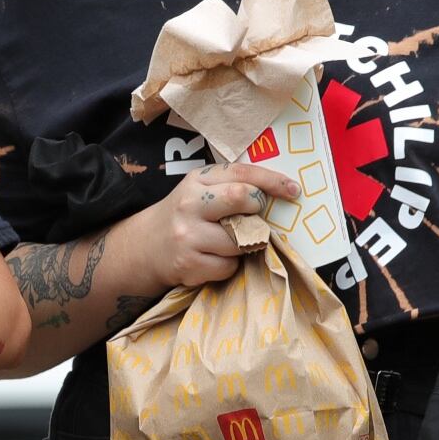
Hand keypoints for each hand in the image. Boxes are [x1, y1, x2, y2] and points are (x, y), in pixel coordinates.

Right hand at [127, 162, 301, 288]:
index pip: (241, 173)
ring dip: (244, 244)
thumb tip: (278, 194)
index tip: (294, 190)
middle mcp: (189, 204)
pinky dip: (229, 266)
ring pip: (240, 239)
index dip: (272, 181)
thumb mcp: (200, 192)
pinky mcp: (189, 264)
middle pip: (242, 198)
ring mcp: (188, 235)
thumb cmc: (185, 216)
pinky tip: (213, 259)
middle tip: (255, 219)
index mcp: (196, 181)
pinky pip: (229, 266)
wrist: (145, 247)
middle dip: (258, 210)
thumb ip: (230, 187)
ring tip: (228, 242)